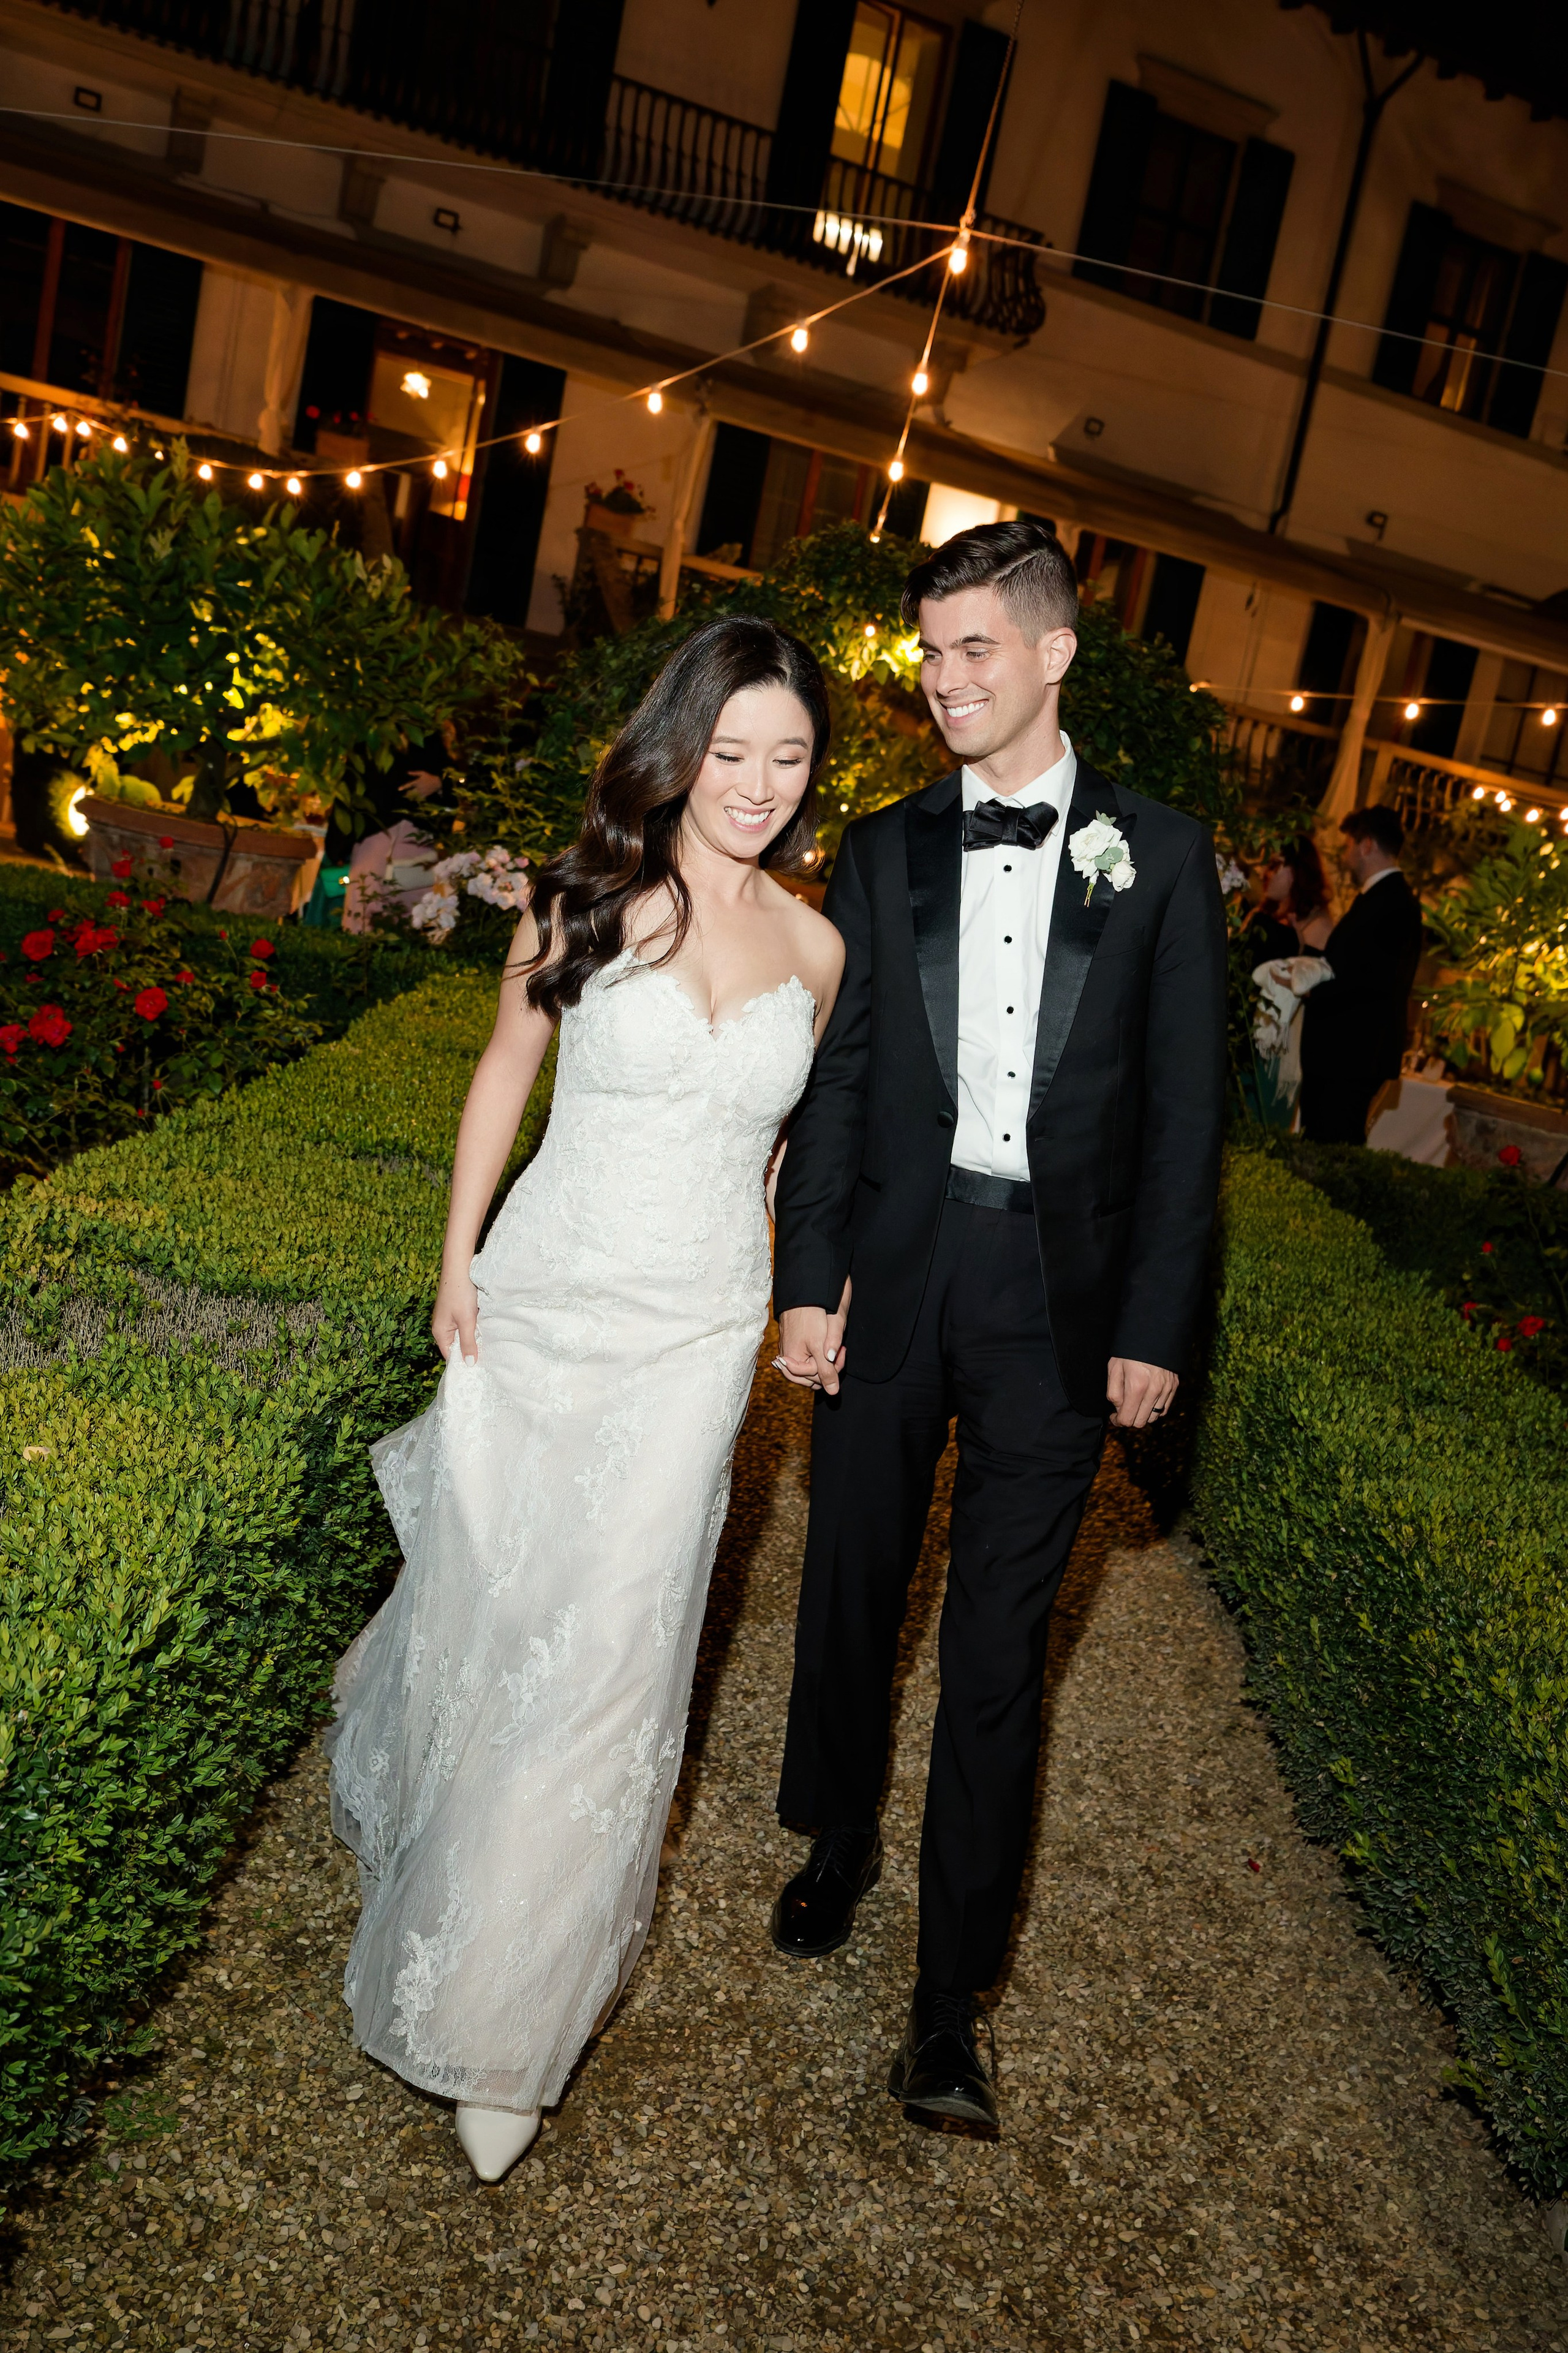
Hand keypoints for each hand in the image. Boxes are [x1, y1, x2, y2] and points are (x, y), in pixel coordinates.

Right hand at [432, 1267, 479, 1364]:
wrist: (460, 1267)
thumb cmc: (460, 1292)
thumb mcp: (466, 1320)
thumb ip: (468, 1342)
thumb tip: (469, 1364)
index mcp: (440, 1332)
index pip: (451, 1356)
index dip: (463, 1363)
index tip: (479, 1370)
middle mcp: (443, 1327)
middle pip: (457, 1346)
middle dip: (471, 1351)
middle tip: (488, 1361)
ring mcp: (450, 1319)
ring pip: (463, 1335)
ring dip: (474, 1339)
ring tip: (490, 1347)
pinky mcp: (458, 1311)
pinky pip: (466, 1326)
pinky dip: (475, 1328)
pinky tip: (486, 1329)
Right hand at [774, 1279, 850, 1394]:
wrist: (802, 1293)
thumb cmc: (810, 1318)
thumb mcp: (820, 1347)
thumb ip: (826, 1370)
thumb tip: (833, 1392)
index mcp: (791, 1363)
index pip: (816, 1378)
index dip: (832, 1368)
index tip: (841, 1351)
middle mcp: (787, 1360)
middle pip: (812, 1375)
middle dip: (829, 1366)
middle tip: (841, 1350)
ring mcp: (789, 1351)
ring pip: (812, 1366)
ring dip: (826, 1360)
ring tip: (837, 1346)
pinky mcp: (793, 1343)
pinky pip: (808, 1356)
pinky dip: (820, 1352)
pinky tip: (827, 1342)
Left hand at [1107, 1357, 1177, 1428]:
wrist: (1153, 1334)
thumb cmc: (1129, 1351)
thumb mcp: (1114, 1368)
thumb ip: (1113, 1393)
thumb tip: (1119, 1409)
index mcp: (1136, 1386)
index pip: (1127, 1419)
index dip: (1117, 1421)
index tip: (1113, 1416)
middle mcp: (1154, 1391)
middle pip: (1140, 1422)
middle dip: (1129, 1419)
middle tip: (1122, 1410)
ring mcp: (1166, 1389)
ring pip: (1153, 1418)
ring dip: (1142, 1415)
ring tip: (1135, 1403)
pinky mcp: (1174, 1387)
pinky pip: (1164, 1409)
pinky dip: (1154, 1409)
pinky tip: (1146, 1400)